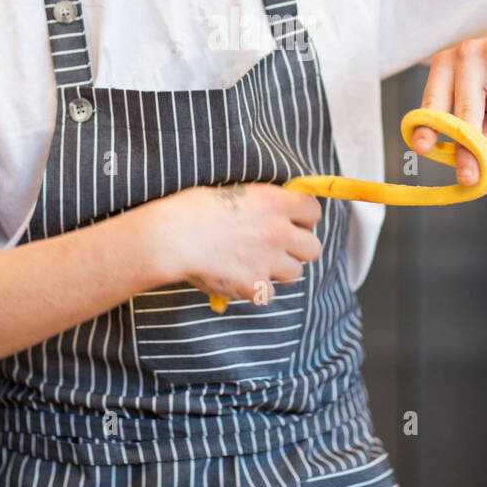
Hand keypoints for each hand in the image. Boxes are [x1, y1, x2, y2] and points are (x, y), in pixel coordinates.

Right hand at [156, 183, 323, 306]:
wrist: (173, 238)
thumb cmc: (193, 210)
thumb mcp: (235, 193)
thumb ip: (262, 204)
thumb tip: (276, 213)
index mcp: (275, 201)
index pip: (314, 212)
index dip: (304, 219)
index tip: (292, 223)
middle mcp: (278, 231)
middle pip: (313, 248)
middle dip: (299, 249)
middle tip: (278, 249)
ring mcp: (269, 260)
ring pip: (295, 273)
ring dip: (279, 271)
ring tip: (254, 264)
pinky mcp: (256, 285)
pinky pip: (270, 294)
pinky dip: (257, 290)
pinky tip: (238, 279)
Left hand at [411, 28, 486, 182]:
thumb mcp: (483, 109)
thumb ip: (477, 137)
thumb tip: (477, 172)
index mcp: (444, 66)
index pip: (433, 103)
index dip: (428, 128)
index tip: (422, 148)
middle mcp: (465, 54)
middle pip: (468, 112)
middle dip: (471, 150)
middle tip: (472, 177)